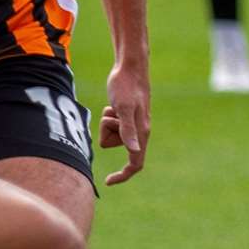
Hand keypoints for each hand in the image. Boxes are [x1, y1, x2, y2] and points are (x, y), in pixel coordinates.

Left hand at [100, 60, 150, 184]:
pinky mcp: (125, 115)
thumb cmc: (127, 86)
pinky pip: (109, 123)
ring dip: (107, 121)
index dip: (123, 175)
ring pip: (110, 133)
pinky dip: (107, 115)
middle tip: (113, 114)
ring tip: (114, 106)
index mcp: (141, 133)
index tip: (108, 181)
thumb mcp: (125, 108)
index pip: (135, 162)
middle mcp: (138, 131)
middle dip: (107, 132)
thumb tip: (133, 150)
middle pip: (113, 144)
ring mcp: (131, 123)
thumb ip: (128, 130)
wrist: (130, 67)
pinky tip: (113, 103)